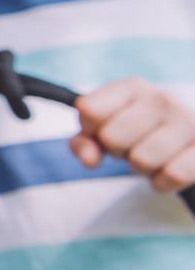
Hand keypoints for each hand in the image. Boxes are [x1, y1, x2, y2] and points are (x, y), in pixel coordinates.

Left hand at [72, 77, 194, 193]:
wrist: (189, 132)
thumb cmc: (138, 130)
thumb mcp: (106, 128)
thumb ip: (85, 142)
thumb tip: (89, 160)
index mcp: (132, 87)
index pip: (89, 110)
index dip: (89, 129)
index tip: (101, 130)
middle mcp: (161, 99)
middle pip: (111, 138)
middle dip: (115, 150)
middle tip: (130, 146)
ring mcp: (187, 122)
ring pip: (141, 160)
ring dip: (140, 168)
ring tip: (150, 156)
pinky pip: (172, 175)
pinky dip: (162, 182)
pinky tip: (166, 170)